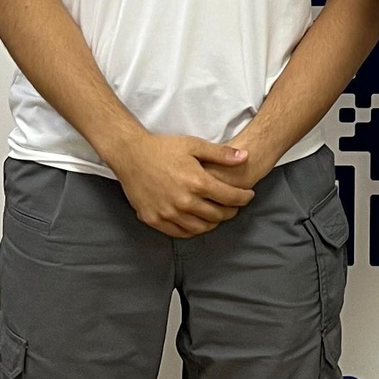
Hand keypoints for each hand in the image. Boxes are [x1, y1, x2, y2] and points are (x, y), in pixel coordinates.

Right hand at [113, 130, 255, 235]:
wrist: (131, 155)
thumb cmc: (163, 148)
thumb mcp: (194, 145)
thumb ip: (221, 154)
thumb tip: (245, 157)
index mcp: (197, 182)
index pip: (230, 198)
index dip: (244, 198)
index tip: (248, 196)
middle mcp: (184, 202)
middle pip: (217, 216)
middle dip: (230, 211)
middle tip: (233, 206)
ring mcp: (168, 213)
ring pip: (200, 228)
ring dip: (213, 223)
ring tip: (217, 215)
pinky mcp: (154, 220)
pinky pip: (180, 233)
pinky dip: (193, 230)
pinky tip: (197, 222)